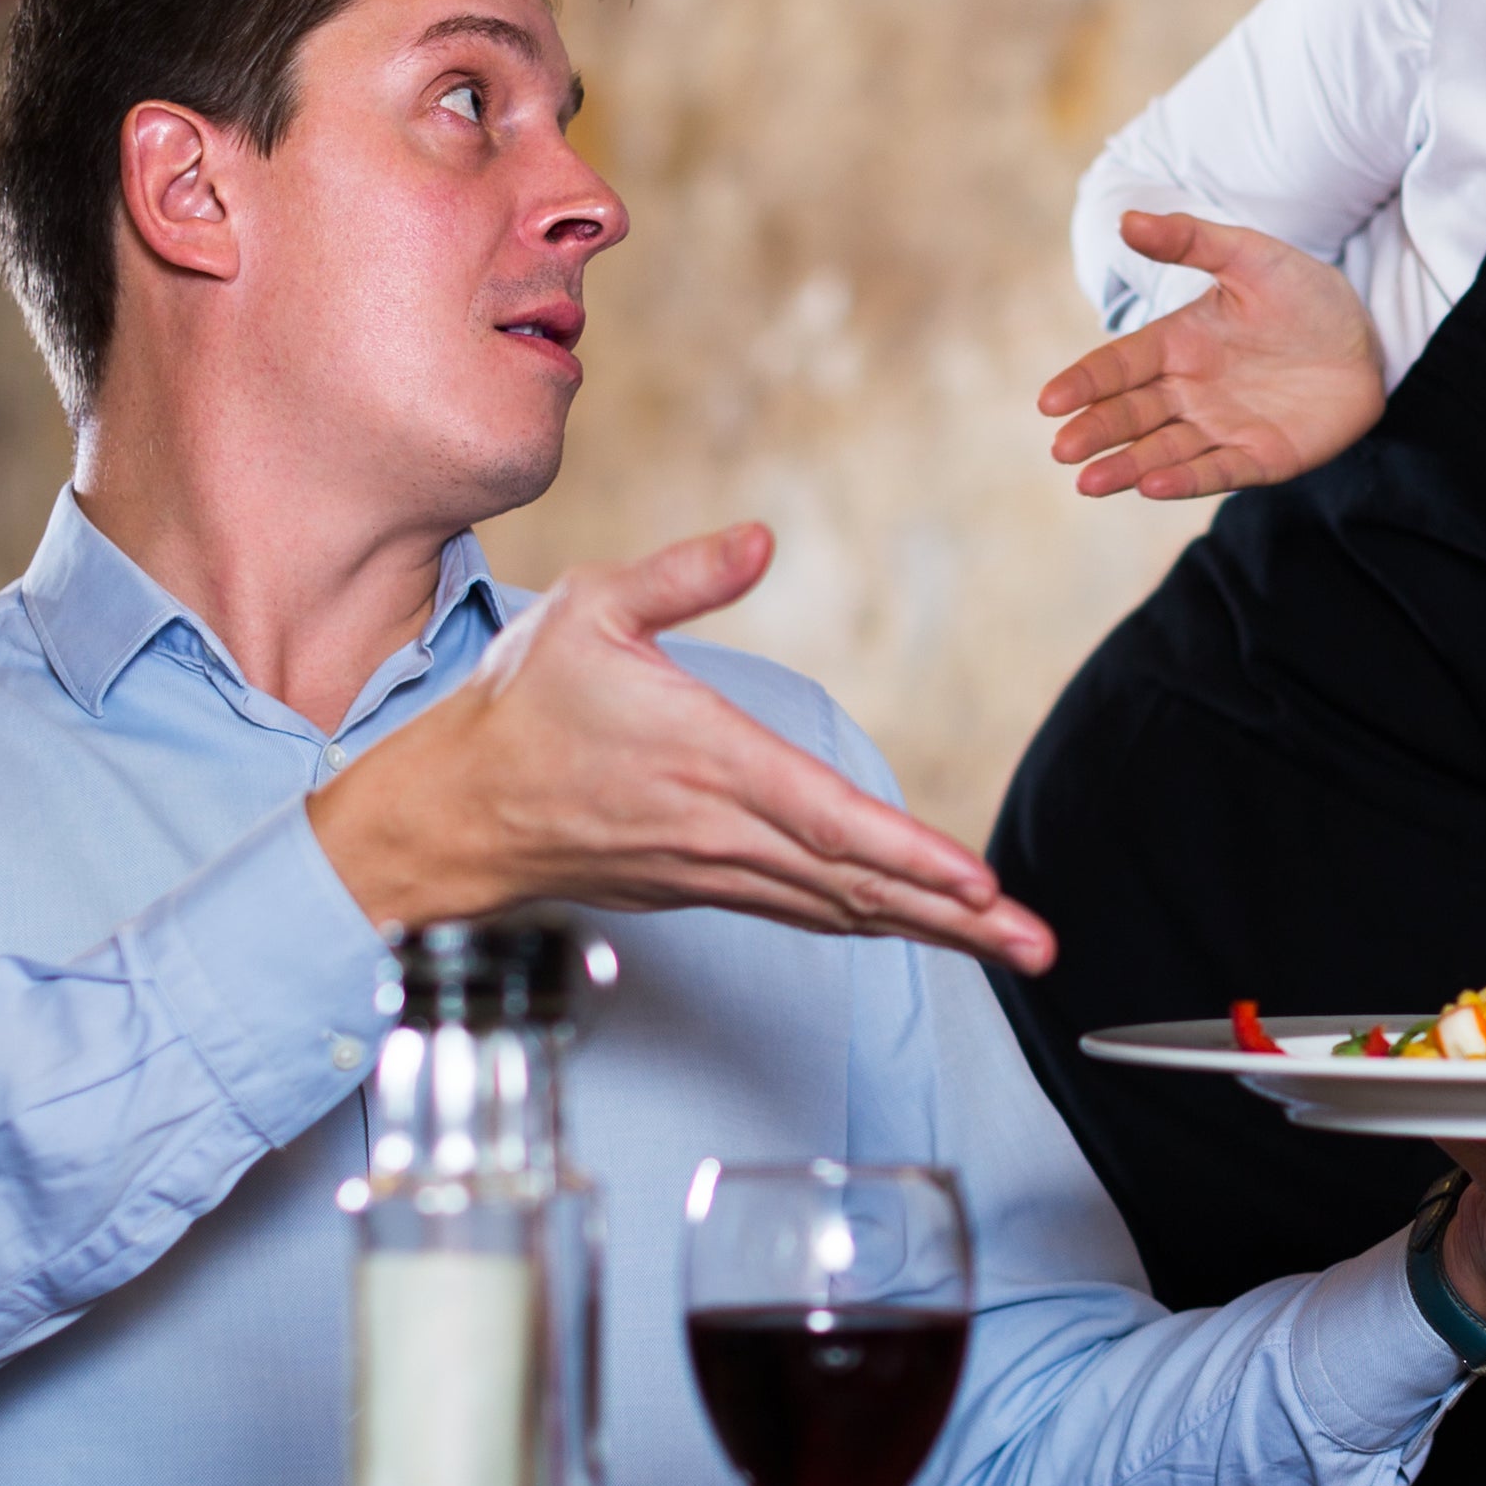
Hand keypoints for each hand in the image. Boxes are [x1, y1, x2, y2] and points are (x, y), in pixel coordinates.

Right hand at [309, 523, 1056, 972]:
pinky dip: (873, 921)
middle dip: (955, 919)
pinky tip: (923, 926)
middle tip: (1036, 943)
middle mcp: (719, 830)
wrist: (449, 814)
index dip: (908, 855)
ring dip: (931, 931)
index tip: (978, 882)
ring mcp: (713, 871)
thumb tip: (760, 539)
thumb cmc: (519, 708)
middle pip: (856, 886)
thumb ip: (682, 574)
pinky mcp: (704, 888)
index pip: (826, 818)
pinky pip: (806, 913)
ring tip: (1011, 947)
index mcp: (703, 759)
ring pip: (840, 910)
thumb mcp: (590, 610)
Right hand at [1040, 211, 1386, 498]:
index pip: (1119, 366)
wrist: (1369, 336)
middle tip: (1062, 449)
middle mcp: (1190, 392)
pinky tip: (1152, 485)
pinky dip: (1185, 480)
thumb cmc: (1304, 294)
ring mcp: (1223, 428)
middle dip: (1096, 432)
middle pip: (1131, 415)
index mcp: (1178, 343)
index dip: (1085, 383)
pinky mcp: (1261, 458)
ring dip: (1126, 467)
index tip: (1049, 401)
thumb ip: (1191, 241)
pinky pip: (1218, 472)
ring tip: (1090, 482)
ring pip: (1163, 451)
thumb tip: (1127, 219)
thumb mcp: (1249, 256)